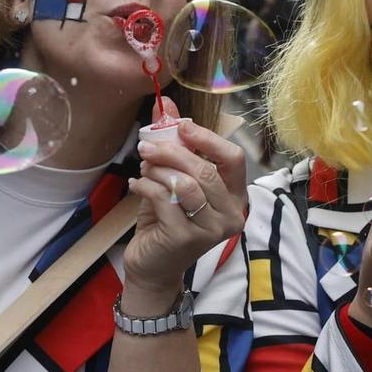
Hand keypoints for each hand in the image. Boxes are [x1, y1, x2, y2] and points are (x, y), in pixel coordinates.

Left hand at [124, 120, 248, 311]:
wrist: (152, 267)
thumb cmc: (166, 220)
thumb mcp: (172, 178)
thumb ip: (174, 142)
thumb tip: (164, 104)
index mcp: (235, 196)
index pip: (233, 158)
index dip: (208, 138)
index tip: (180, 127)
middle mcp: (231, 215)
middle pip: (205, 170)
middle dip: (171, 152)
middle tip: (145, 147)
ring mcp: (210, 229)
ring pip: (186, 184)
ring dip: (158, 170)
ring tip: (143, 169)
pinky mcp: (186, 238)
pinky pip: (165, 200)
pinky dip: (146, 186)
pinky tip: (136, 186)